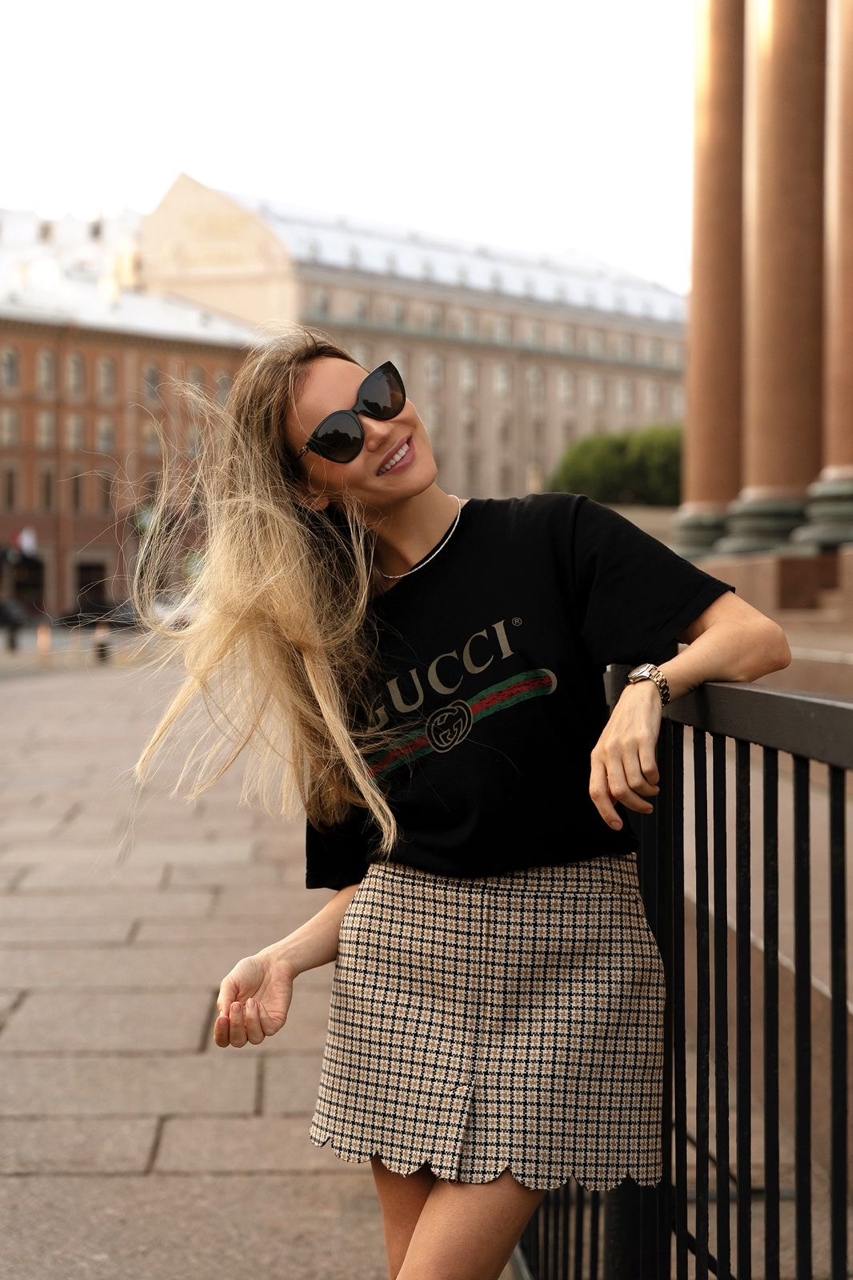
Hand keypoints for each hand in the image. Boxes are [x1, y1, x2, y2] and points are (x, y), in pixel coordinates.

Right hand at [213, 949, 294, 1048]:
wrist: (272, 962)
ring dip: (251, 1021)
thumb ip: (224, 1000)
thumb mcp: (230, 983)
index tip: (222, 1018)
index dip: (220, 1034)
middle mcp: (247, 1025)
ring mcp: (262, 1023)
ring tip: (252, 1001)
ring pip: (255, 1039)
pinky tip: (260, 1004)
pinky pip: (269, 1030)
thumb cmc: (249, 972)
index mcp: (232, 1018)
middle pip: (238, 1042)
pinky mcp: (277, 1019)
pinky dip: (263, 1019)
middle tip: (236, 1005)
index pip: (223, 1039)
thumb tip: (222, 1019)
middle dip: (236, 1026)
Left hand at [589, 681, 662, 830]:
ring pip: (636, 783)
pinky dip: (655, 779)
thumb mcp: (609, 748)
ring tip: (652, 790)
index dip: (606, 812)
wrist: (639, 697)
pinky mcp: (644, 739)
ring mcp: (626, 745)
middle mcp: (608, 752)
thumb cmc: (624, 726)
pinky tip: (656, 778)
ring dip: (648, 793)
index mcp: (597, 757)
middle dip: (635, 806)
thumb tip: (613, 802)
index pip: (596, 791)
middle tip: (646, 808)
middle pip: (619, 791)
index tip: (617, 825)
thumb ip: (609, 773)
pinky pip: (650, 770)